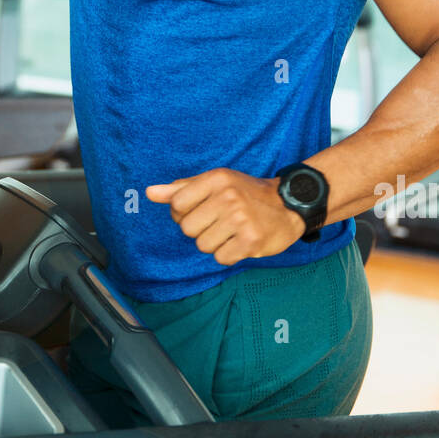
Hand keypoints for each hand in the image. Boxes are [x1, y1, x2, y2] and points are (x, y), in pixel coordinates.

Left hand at [145, 168, 305, 265]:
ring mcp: (240, 219)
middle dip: (199, 229)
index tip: (201, 210)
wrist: (290, 205)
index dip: (183, 212)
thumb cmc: (245, 194)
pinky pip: (220, 258)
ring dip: (215, 243)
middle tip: (220, 222)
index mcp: (217, 178)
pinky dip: (228, 255)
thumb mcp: (215, 183)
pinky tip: (240, 242)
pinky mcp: (251, 241)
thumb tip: (149, 193)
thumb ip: (181, 189)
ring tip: (232, 231)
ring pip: (202, 245)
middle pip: (187, 228)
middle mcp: (228, 196)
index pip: (176, 204)